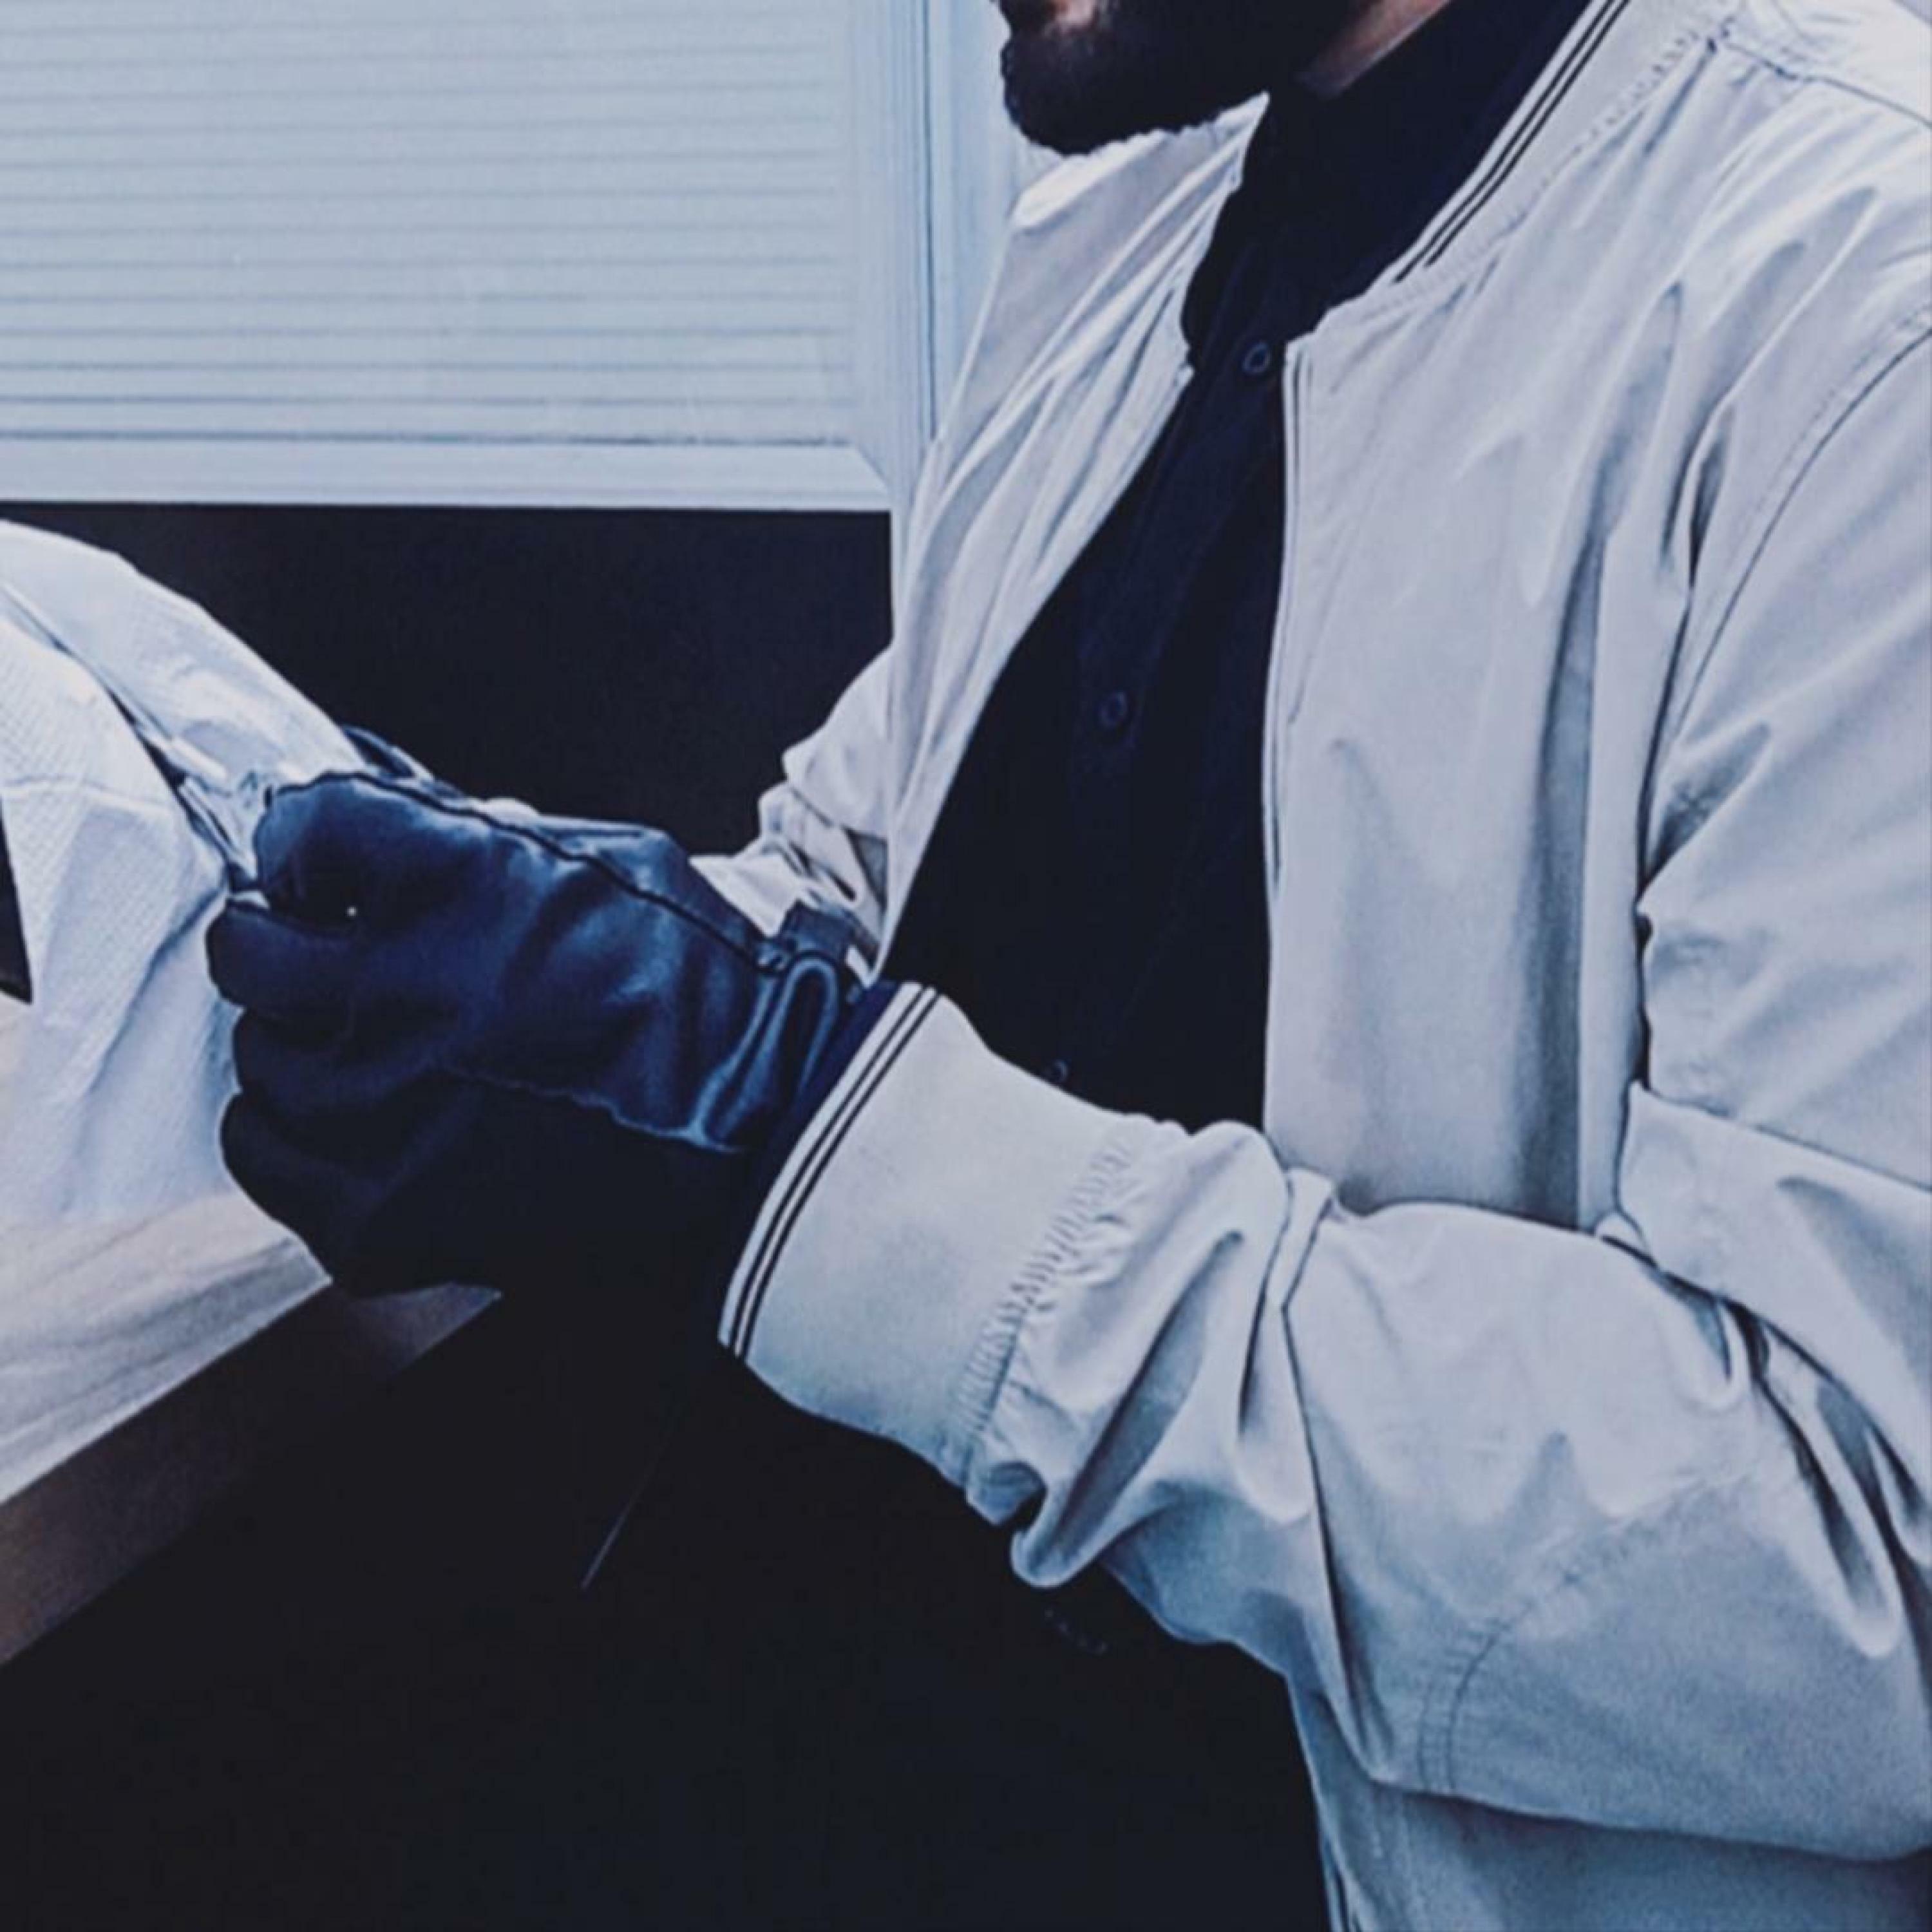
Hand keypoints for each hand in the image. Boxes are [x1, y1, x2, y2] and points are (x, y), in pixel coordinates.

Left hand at [206, 771, 869, 1295]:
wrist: (767, 1132)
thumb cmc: (704, 992)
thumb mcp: (610, 859)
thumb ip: (482, 827)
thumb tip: (381, 790)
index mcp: (462, 883)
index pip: (308, 828)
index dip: (314, 843)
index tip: (327, 868)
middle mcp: (401, 993)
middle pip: (252, 947)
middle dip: (289, 939)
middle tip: (333, 956)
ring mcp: (381, 1112)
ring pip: (258, 1053)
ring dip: (307, 1041)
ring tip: (374, 1049)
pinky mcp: (379, 1212)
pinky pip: (263, 1153)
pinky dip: (296, 1133)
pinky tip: (358, 1120)